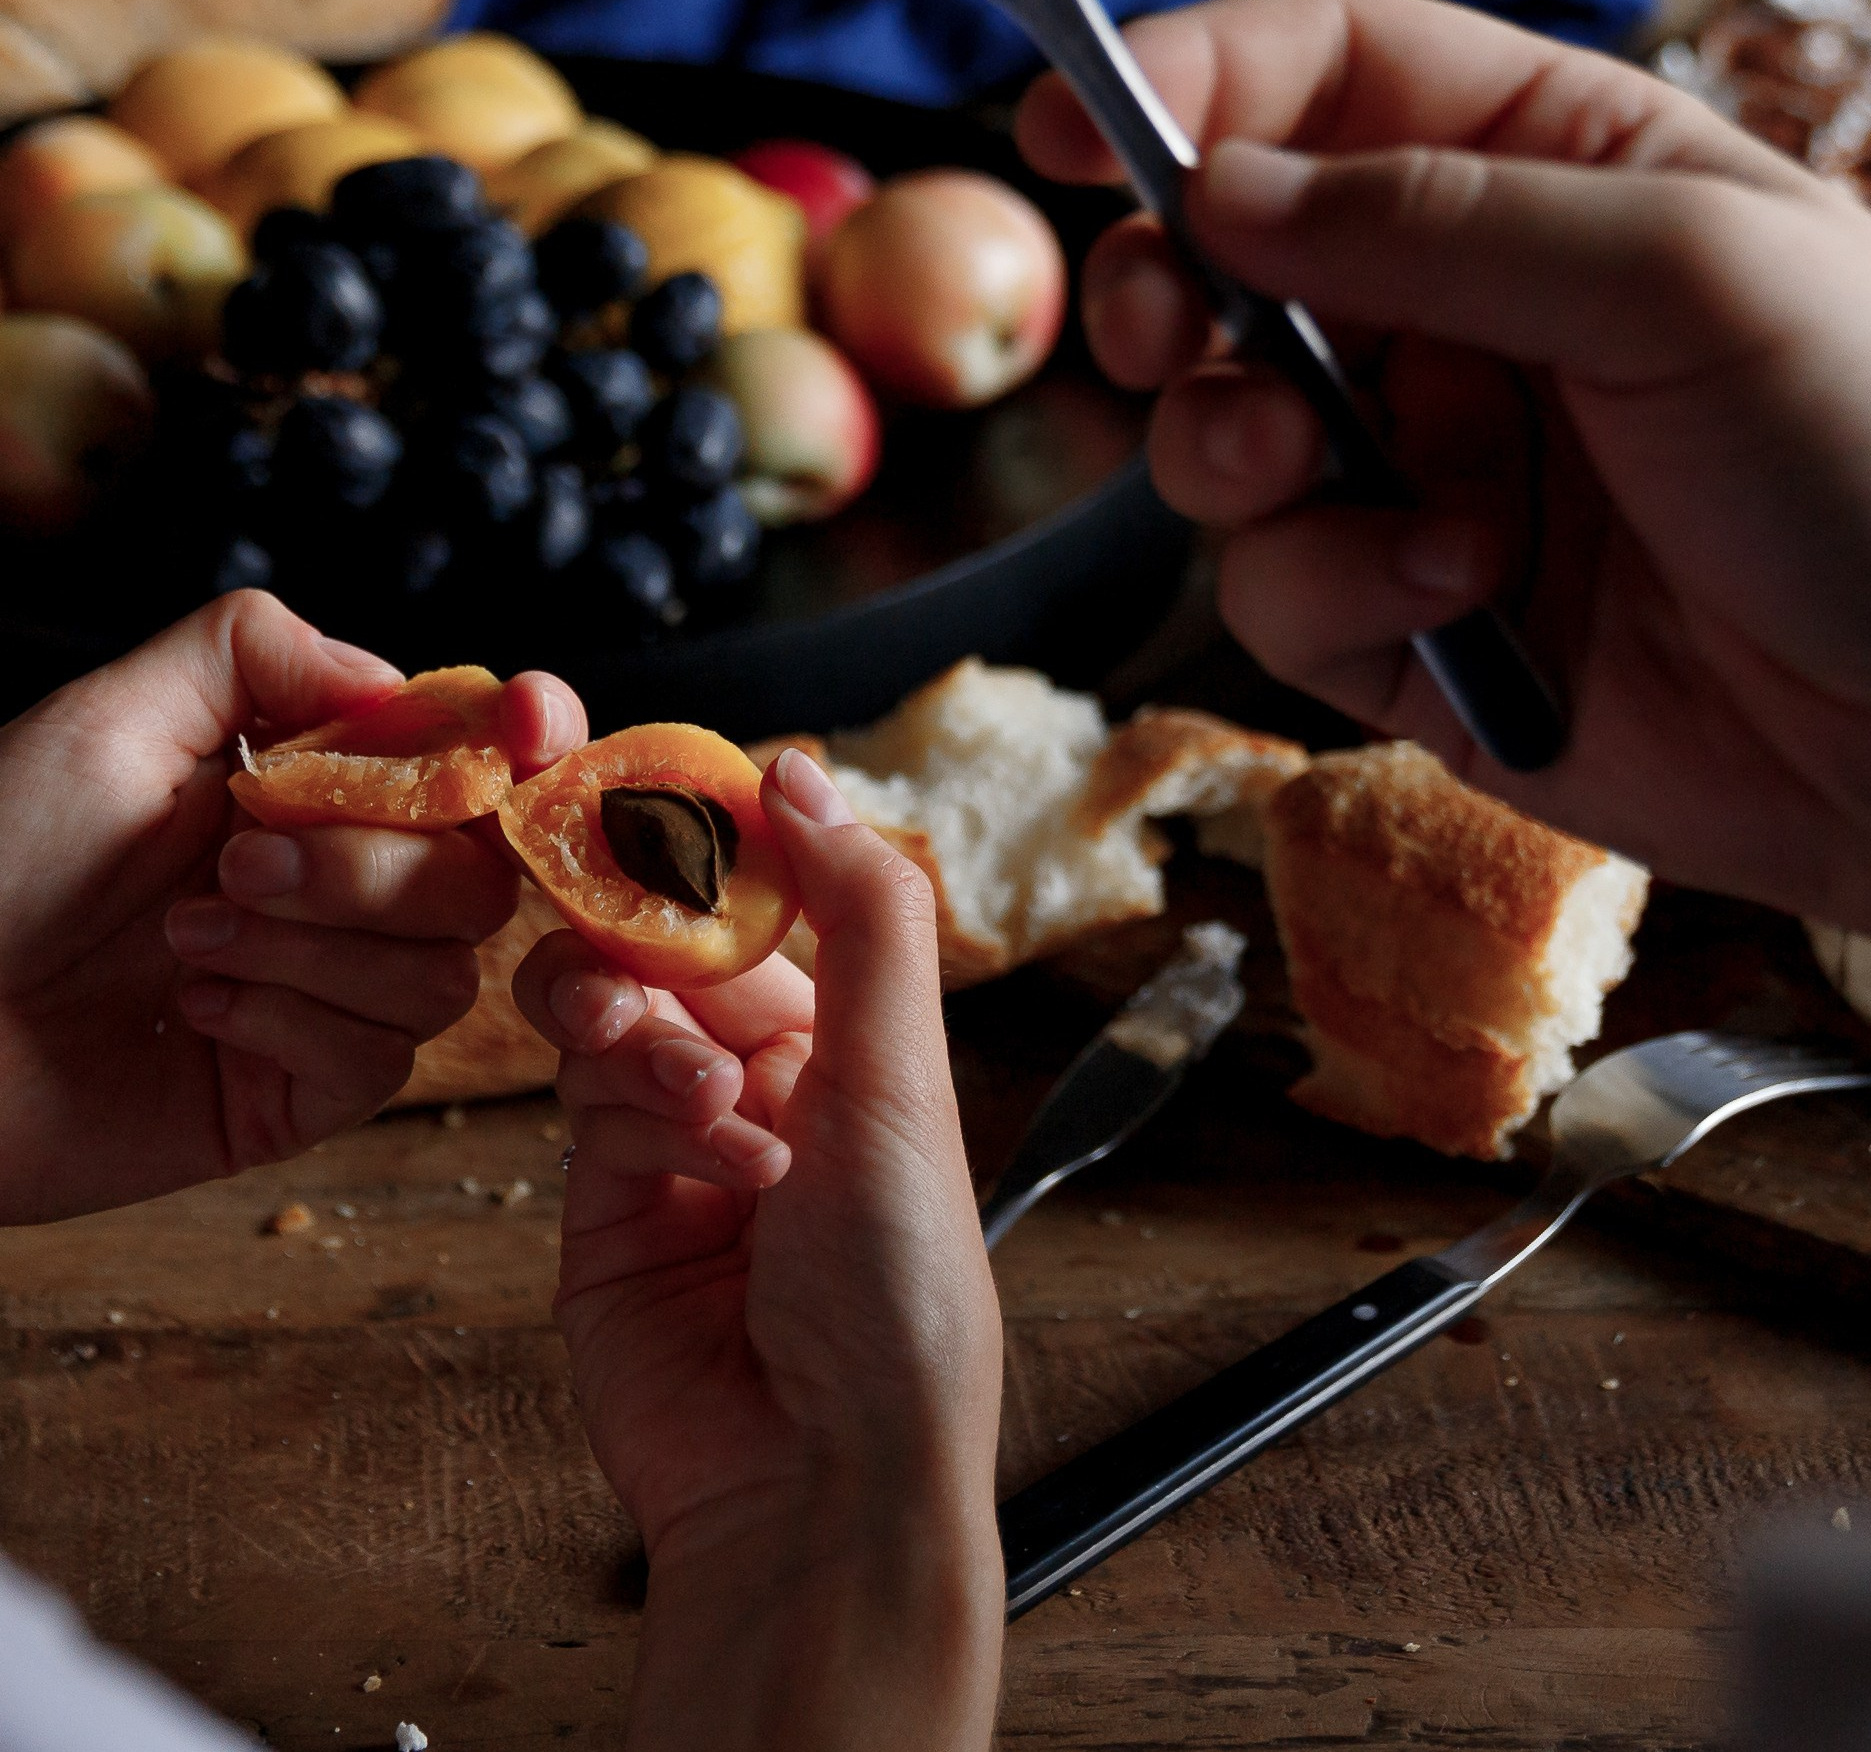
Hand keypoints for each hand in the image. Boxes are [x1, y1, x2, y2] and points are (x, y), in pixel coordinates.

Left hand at [0, 589, 586, 1222]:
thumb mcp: (112, 715)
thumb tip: (395, 680)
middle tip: (233, 864)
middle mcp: (339, 891)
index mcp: (313, 790)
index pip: (474, 762)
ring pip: (441, 973)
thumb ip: (253, 652)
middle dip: (373, 866)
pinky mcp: (295, 1095)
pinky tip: (189, 1007)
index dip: (527, 741)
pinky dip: (286, 1018)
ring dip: (315, 947)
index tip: (528, 724)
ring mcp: (326, 996)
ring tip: (183, 940)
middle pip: (481, 877)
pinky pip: (375, 1059)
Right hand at [514, 747, 1003, 1751]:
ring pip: (607, 1011)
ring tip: (694, 1091)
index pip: (763, 896)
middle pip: (662, 944)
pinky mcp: (601, 1210)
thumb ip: (856, 916)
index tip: (653, 792)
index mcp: (850, 1038)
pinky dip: (630, 1106)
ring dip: (641, 1027)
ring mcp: (674, 1143)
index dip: (710, 843)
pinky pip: (582, 1103)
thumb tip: (800, 770)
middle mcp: (763, 1079)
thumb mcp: (900, 1078)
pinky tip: (691, 1151)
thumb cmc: (897, 1297)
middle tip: (649, 956)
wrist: (818, 1487)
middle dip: (653, 939)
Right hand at [1020, 0, 1870, 992]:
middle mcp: (1467, 309)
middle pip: (1224, 258)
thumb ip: (1433, 214)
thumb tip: (1215, 186)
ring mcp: (1428, 470)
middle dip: (1168, 291)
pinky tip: (1459, 596)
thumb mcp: (1684, 270)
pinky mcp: (1403, 628)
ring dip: (1238, 450)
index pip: (1325, 76)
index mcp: (1550, 167)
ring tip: (1325, 471)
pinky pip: (1273, 585)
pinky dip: (1331, 584)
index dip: (1184, 81)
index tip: (1064, 126)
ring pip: (1217, 433)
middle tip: (1166, 329)